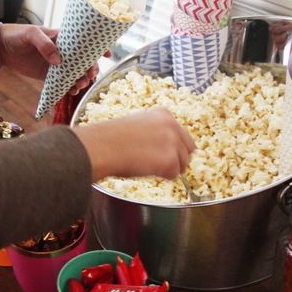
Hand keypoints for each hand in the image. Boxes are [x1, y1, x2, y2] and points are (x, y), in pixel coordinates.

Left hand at [0, 24, 99, 93]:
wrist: (1, 47)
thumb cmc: (17, 35)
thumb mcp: (31, 34)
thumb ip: (45, 45)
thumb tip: (58, 61)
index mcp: (63, 39)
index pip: (84, 42)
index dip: (98, 47)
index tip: (107, 54)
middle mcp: (63, 52)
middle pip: (83, 62)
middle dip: (90, 70)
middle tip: (89, 76)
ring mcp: (56, 64)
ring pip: (75, 74)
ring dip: (81, 80)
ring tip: (78, 86)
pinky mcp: (48, 76)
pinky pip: (62, 83)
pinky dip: (68, 88)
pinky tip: (70, 92)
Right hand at [74, 107, 195, 181]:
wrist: (102, 147)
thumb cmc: (110, 138)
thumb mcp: (136, 124)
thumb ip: (154, 132)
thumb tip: (160, 147)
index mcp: (163, 114)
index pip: (181, 133)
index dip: (174, 146)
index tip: (164, 153)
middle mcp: (172, 125)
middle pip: (189, 148)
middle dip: (179, 158)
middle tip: (162, 166)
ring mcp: (173, 142)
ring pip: (183, 163)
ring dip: (170, 169)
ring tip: (149, 168)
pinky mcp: (170, 160)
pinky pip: (174, 175)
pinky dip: (163, 177)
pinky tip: (147, 171)